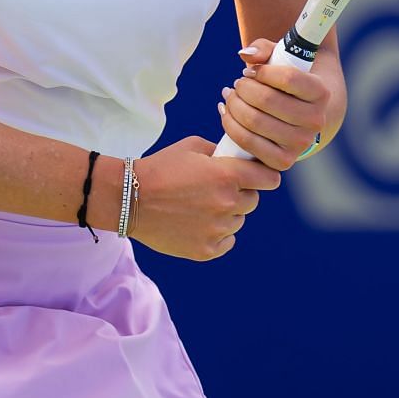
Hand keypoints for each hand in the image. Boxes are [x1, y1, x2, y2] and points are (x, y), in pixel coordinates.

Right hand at [127, 136, 281, 260]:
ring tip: (199, 207)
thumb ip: (220, 152)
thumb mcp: (191, 147)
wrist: (128, 198)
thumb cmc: (159, 168)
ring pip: (238, 222)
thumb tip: (237, 158)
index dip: (263, 176)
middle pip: (253, 201)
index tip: (257, 176)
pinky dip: (218, 234)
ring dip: (227, 214)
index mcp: (228, 175)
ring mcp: (218, 229)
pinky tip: (198, 223)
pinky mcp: (206, 250)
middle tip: (217, 190)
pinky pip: (227, 241)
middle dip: (240, 194)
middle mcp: (228, 204)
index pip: (269, 179)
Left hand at [216, 38, 331, 169]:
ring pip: (254, 121)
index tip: (249, 72)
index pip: (289, 78)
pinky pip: (248, 142)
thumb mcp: (280, 58)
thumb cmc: (285, 81)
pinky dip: (230, 125)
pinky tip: (226, 113)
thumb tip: (245, 55)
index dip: (262, 72)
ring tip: (228, 96)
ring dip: (233, 105)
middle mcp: (316, 120)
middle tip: (236, 84)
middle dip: (243, 88)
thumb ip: (263, 49)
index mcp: (321, 92)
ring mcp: (301, 143)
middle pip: (267, 100)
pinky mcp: (283, 161)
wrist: (297, 113)